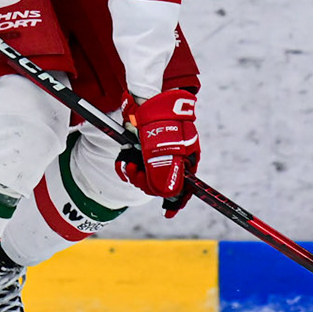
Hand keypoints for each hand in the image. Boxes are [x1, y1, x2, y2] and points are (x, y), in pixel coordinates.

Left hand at [120, 89, 199, 215]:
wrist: (148, 99)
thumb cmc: (159, 120)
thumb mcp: (160, 148)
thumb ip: (162, 171)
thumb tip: (166, 193)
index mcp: (187, 159)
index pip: (184, 186)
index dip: (176, 201)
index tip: (169, 212)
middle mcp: (176, 158)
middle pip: (163, 184)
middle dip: (146, 183)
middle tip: (133, 172)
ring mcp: (162, 153)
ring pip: (149, 176)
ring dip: (136, 174)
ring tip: (128, 164)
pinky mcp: (148, 149)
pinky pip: (140, 165)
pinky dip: (131, 166)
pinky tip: (125, 161)